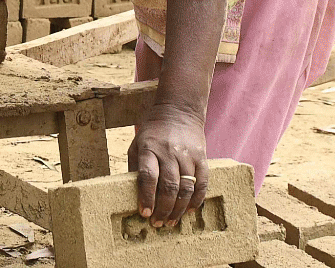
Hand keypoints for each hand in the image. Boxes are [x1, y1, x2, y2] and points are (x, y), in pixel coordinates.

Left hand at [127, 103, 208, 227]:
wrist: (178, 111)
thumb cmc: (153, 132)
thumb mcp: (137, 144)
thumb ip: (136, 167)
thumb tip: (132, 194)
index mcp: (149, 148)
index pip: (148, 176)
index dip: (147, 197)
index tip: (144, 213)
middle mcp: (169, 152)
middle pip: (169, 186)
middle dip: (163, 208)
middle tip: (157, 223)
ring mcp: (187, 155)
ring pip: (186, 187)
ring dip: (179, 209)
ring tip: (171, 222)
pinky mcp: (202, 158)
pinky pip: (202, 182)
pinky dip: (197, 199)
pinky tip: (190, 210)